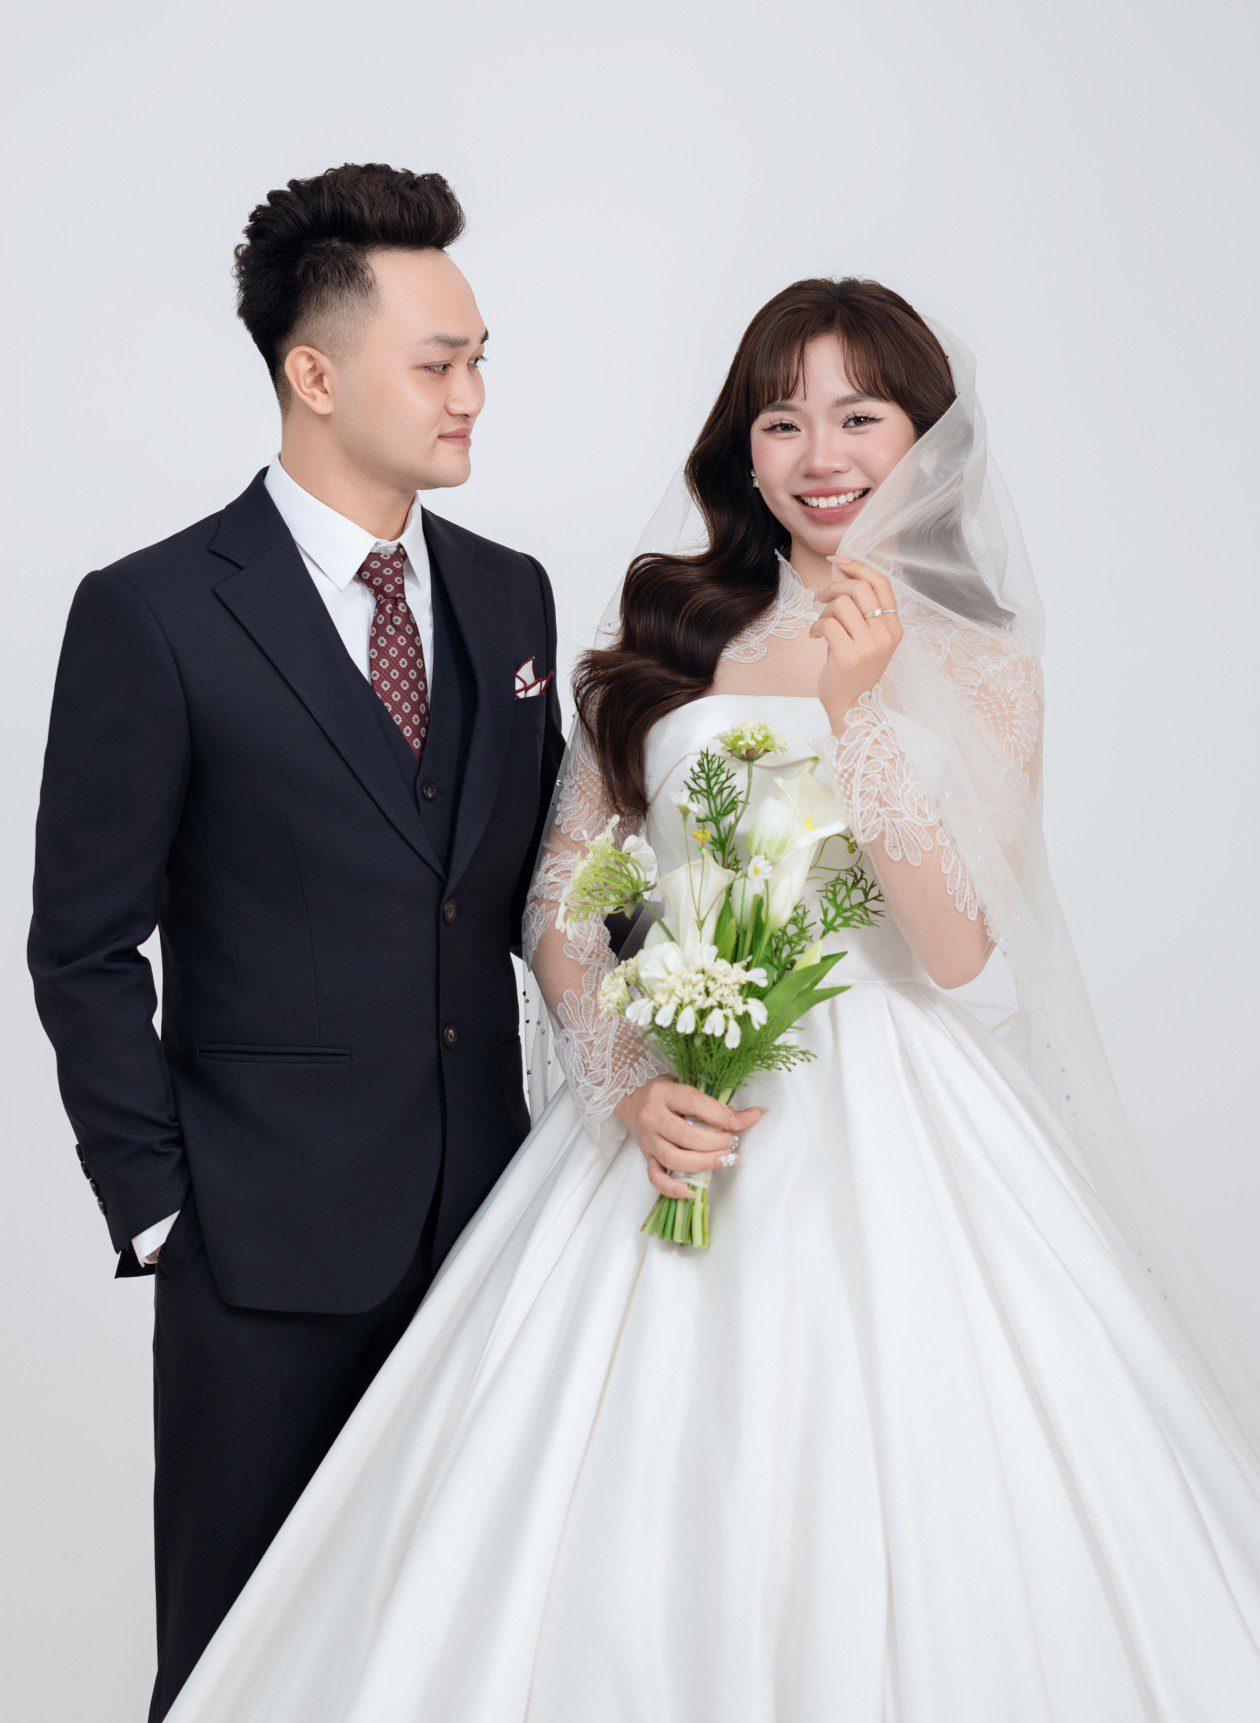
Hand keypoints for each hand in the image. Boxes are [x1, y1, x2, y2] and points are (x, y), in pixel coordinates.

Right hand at [615, 1077, 764, 1199]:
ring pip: (673, 1158)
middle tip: (731, 1143)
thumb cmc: (666, 1093)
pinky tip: (691, 1191)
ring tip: (723, 1160)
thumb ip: (717, 1105)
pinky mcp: (646, 1157)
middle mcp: (653, 1117)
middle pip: (685, 1136)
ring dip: (702, 1163)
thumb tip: (754, 1115)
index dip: (720, 1116)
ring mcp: (648, 1140)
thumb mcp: (688, 1090)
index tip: (738, 1124)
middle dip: (714, 1143)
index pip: (694, 1104)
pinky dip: (672, 1188)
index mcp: (664, 1094)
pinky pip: (655, 1177)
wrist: (632, 1097)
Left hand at [809, 554, 903, 729]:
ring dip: (824, 611)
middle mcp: (886, 633)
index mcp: (894, 626)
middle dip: (834, 586)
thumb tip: (841, 573)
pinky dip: (816, 627)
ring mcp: (869, 645)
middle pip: (860, 587)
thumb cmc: (856, 671)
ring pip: (842, 604)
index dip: (858, 565)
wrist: (854, 708)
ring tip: (821, 625)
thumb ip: (862, 611)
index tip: (838, 560)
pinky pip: (827, 624)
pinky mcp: (849, 656)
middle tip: (820, 597)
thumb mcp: (869, 639)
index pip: (881, 582)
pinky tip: (815, 637)